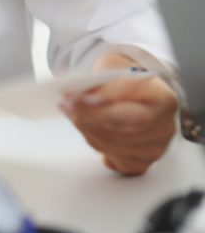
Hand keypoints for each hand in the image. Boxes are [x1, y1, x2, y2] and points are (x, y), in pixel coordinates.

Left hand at [61, 54, 178, 175]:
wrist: (134, 97)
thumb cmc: (122, 83)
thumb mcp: (112, 69)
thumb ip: (98, 81)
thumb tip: (75, 95)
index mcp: (164, 99)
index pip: (136, 102)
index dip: (107, 98)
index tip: (82, 96)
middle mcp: (164, 127)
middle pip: (123, 127)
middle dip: (89, 116)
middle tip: (68, 104)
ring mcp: (154, 149)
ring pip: (110, 144)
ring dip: (85, 128)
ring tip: (71, 111)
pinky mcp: (140, 163)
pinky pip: (110, 159)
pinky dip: (93, 142)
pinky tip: (86, 128)